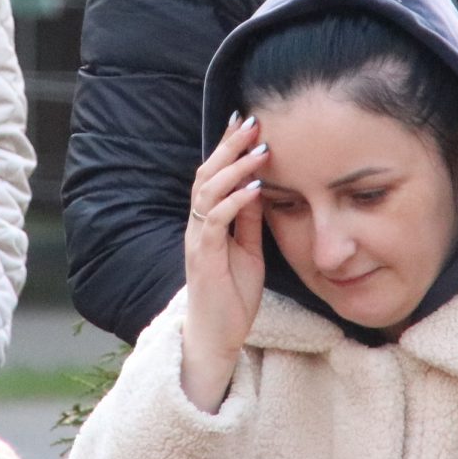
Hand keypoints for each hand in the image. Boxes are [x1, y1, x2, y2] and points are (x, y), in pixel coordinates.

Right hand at [180, 112, 266, 412]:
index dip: (228, 147)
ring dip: (234, 168)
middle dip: (229, 146)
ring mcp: (198, 241)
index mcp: (207, 222)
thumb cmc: (232, 296)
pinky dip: (235, 201)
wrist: (217, 337)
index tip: (247, 122)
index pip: (214, 175)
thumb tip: (260, 186)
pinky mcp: (203, 259)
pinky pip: (215, 221)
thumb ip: (249, 220)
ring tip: (259, 149)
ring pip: (208, 192)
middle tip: (252, 121)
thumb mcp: (248, 251)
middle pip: (207, 174)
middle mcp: (197, 226)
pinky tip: (255, 187)